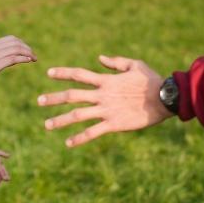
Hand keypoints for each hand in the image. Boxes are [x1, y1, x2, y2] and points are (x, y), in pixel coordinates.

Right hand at [0, 35, 36, 79]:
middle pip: (16, 43)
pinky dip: (23, 59)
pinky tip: (28, 61)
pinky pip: (13, 59)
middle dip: (27, 48)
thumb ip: (3, 54)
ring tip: (34, 58)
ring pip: (16, 50)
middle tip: (33, 55)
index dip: (22, 43)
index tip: (28, 50)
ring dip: (28, 53)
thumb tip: (18, 57)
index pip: (11, 39)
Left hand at [37, 55, 173, 147]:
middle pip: (72, 95)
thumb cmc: (152, 80)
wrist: (165, 98)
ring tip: (47, 125)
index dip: (63, 73)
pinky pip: (92, 132)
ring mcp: (107, 110)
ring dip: (60, 120)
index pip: (79, 75)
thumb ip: (115, 62)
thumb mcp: (134, 65)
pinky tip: (68, 143)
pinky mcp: (114, 124)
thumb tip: (99, 59)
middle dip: (54, 98)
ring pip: (78, 115)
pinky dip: (79, 138)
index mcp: (106, 80)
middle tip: (38, 101)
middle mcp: (102, 95)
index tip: (48, 73)